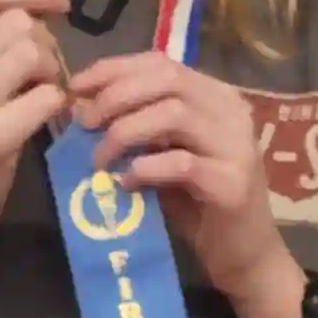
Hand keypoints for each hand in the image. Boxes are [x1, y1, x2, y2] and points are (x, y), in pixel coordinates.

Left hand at [66, 50, 297, 317]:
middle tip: (84, 125)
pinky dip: (143, 170)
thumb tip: (79, 108)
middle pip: (167, 79)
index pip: (161, 63)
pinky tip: (125, 185)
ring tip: (100, 160)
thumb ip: (134, 128)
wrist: (243, 254)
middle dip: (115, 97)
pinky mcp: (232, 183)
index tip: (75, 88)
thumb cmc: (197, 203)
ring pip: (173, 114)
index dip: (113, 70)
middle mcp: (232, 112)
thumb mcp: (162, 155)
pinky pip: (180, 163)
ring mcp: (237, 145)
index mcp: (215, 96)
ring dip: (124, 133)